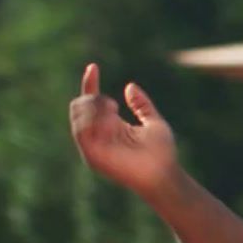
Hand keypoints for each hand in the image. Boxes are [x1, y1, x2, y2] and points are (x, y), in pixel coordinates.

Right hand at [69, 63, 178, 199]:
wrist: (164, 175)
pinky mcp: (92, 156)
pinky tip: (111, 122)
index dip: (89, 83)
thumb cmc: (162, 153)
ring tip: (115, 113)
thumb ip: (142, 105)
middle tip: (114, 106)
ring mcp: (92, 146)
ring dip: (95, 108)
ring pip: (78, 114)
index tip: (93, 66)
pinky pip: (82, 130)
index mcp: (110, 126)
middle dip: (94, 97)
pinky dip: (95, 120)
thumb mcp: (154, 122)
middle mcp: (97, 135)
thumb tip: (130, 86)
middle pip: (80, 105)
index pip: (91, 101)